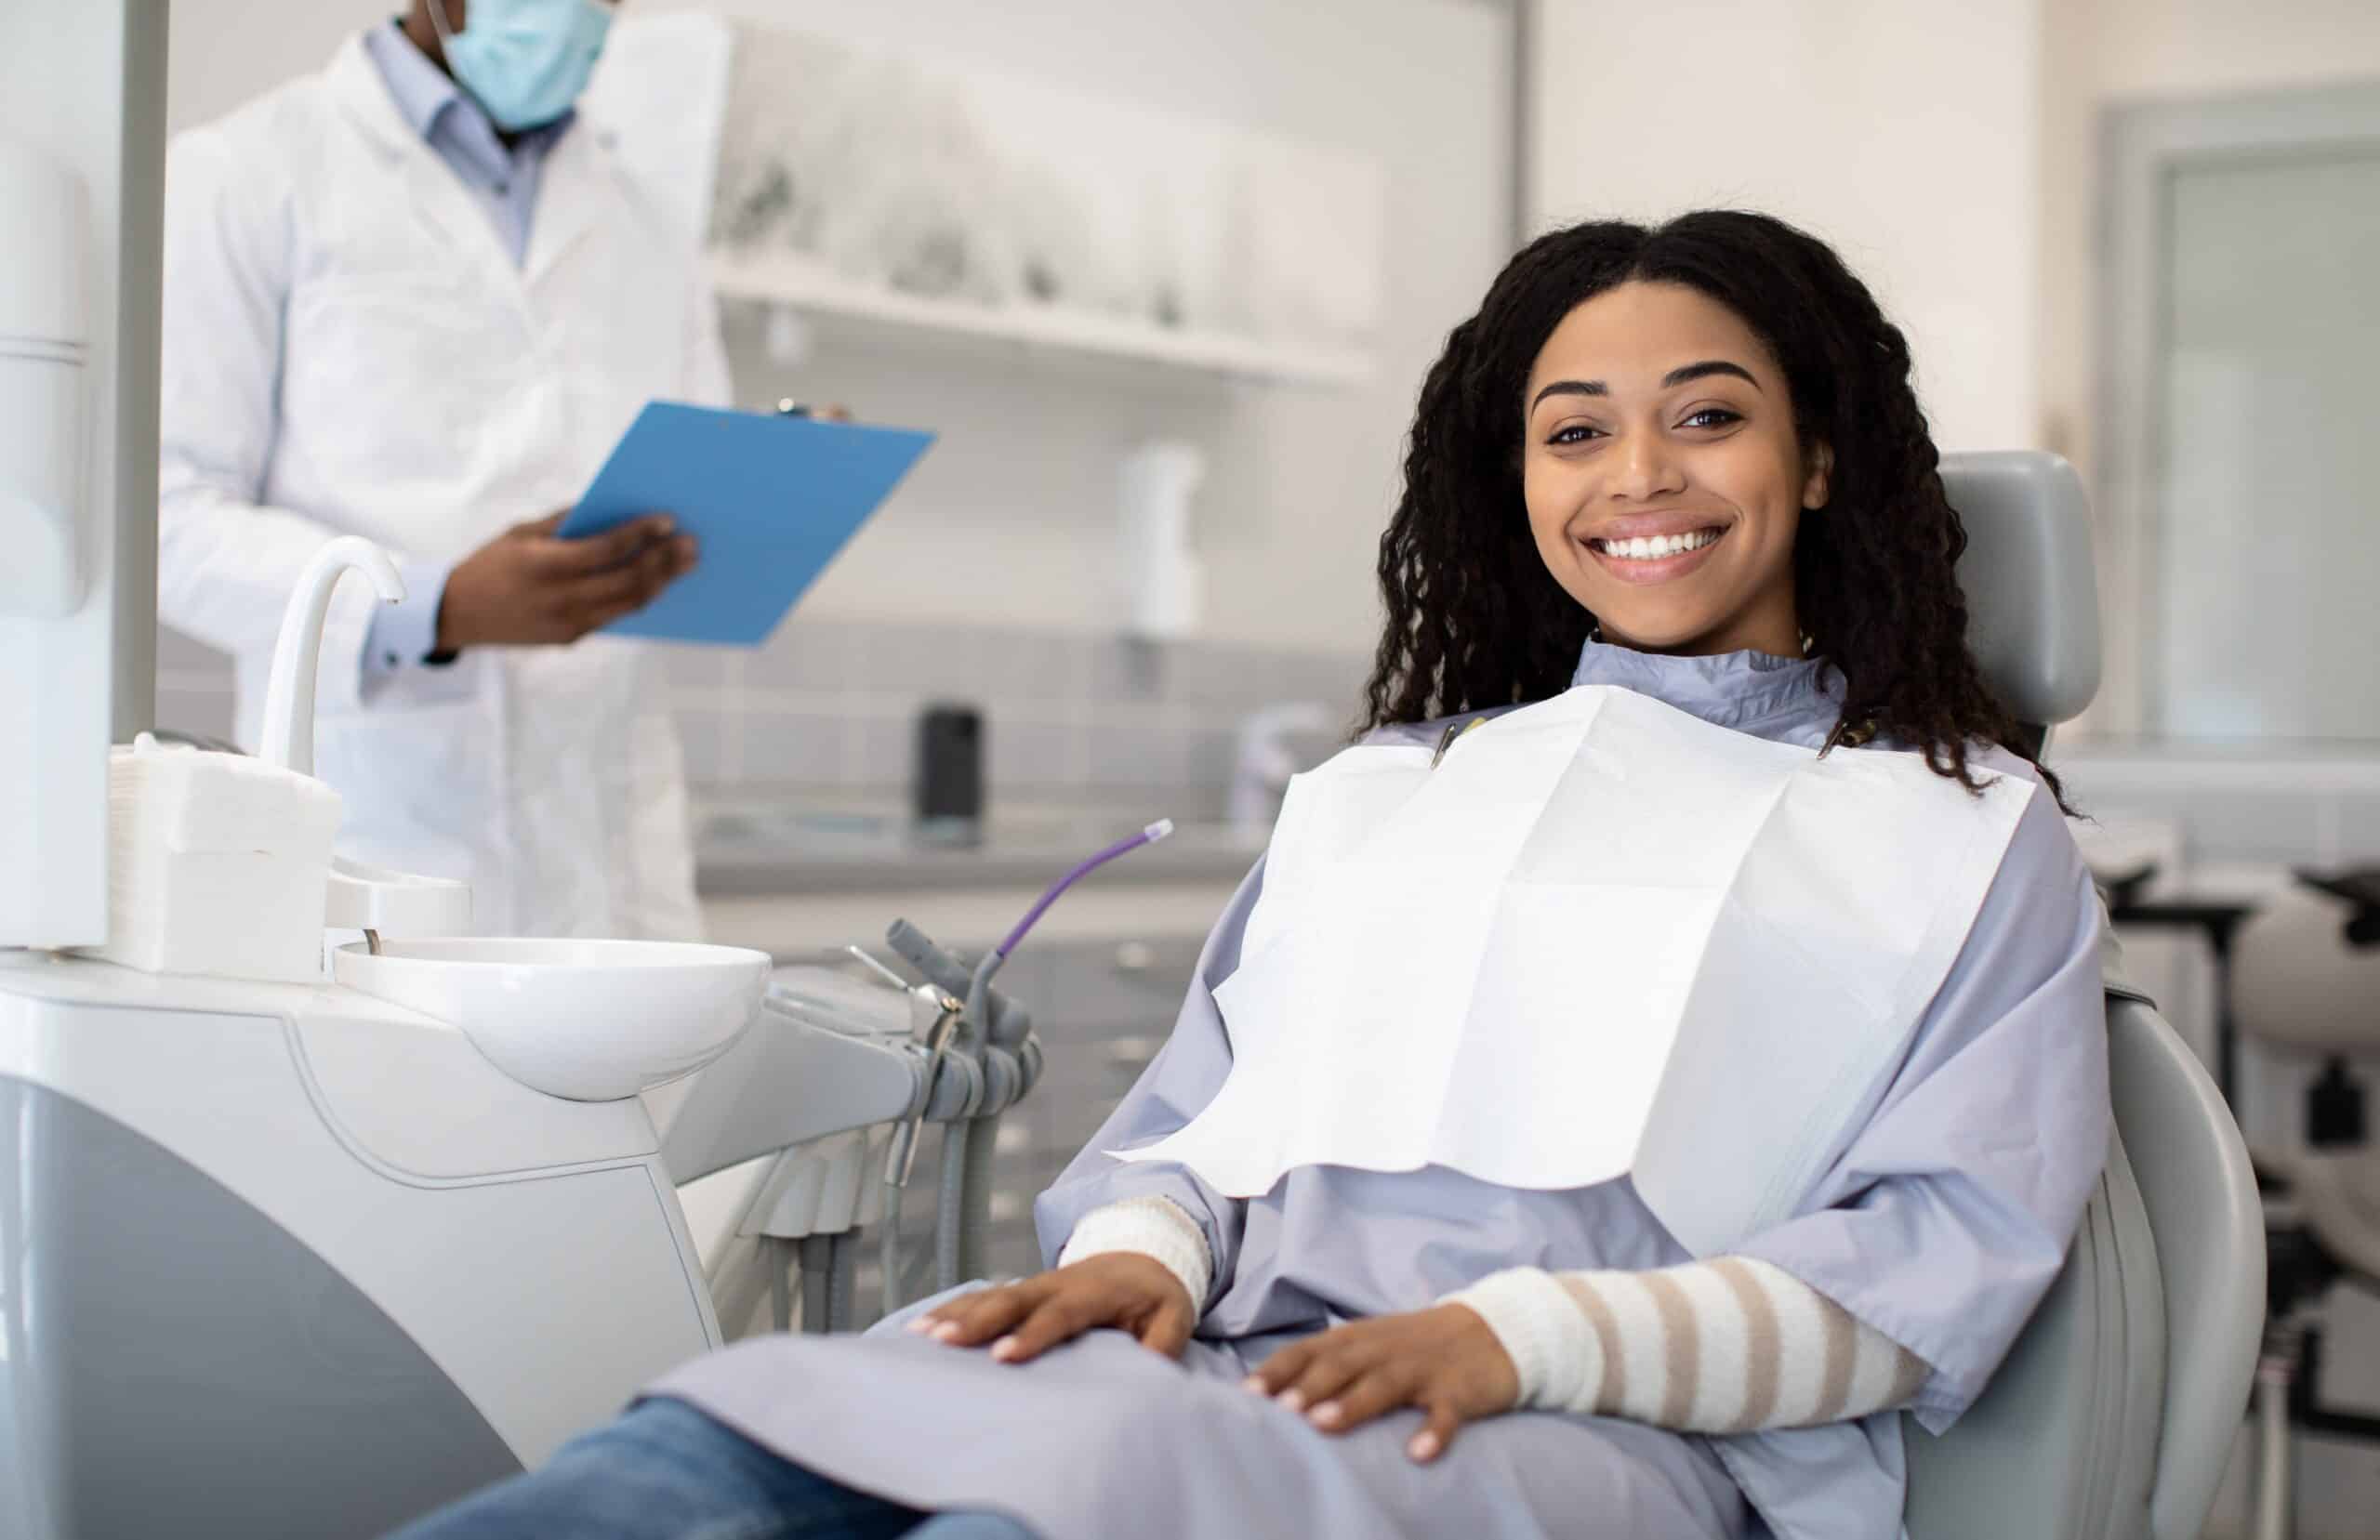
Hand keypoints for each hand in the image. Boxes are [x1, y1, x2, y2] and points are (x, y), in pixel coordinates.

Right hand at [434, 510, 696, 651]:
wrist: (455, 615)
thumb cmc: (490, 564)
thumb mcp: (521, 533)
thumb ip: (564, 522)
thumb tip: (610, 508)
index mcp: (545, 566)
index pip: (606, 549)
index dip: (641, 534)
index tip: (667, 520)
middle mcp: (560, 599)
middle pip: (628, 581)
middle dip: (664, 562)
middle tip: (691, 545)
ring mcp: (567, 624)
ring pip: (628, 604)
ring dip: (661, 582)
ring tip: (683, 564)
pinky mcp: (570, 638)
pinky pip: (613, 616)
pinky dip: (638, 597)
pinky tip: (656, 582)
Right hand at [905, 1253, 1195, 1364]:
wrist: (1142, 1254)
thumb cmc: (1156, 1294)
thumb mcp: (1174, 1315)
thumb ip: (1163, 1341)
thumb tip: (1147, 1368)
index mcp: (1094, 1292)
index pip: (1059, 1314)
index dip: (1031, 1335)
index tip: (1003, 1356)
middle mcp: (1056, 1284)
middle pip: (1012, 1300)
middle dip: (976, 1321)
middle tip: (944, 1342)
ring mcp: (1034, 1286)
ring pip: (990, 1296)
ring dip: (955, 1314)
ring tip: (920, 1337)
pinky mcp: (1020, 1293)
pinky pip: (981, 1298)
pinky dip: (951, 1310)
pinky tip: (920, 1328)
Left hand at [1243, 1304, 1519, 1462]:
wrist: (1494, 1329)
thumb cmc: (1416, 1344)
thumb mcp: (1371, 1343)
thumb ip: (1330, 1362)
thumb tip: (1275, 1392)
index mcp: (1360, 1337)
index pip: (1311, 1349)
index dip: (1280, 1369)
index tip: (1247, 1392)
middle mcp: (1386, 1349)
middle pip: (1342, 1364)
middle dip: (1309, 1386)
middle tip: (1278, 1410)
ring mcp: (1423, 1369)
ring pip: (1385, 1384)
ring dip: (1354, 1403)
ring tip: (1324, 1424)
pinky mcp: (1458, 1391)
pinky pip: (1446, 1414)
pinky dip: (1434, 1432)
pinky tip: (1418, 1454)